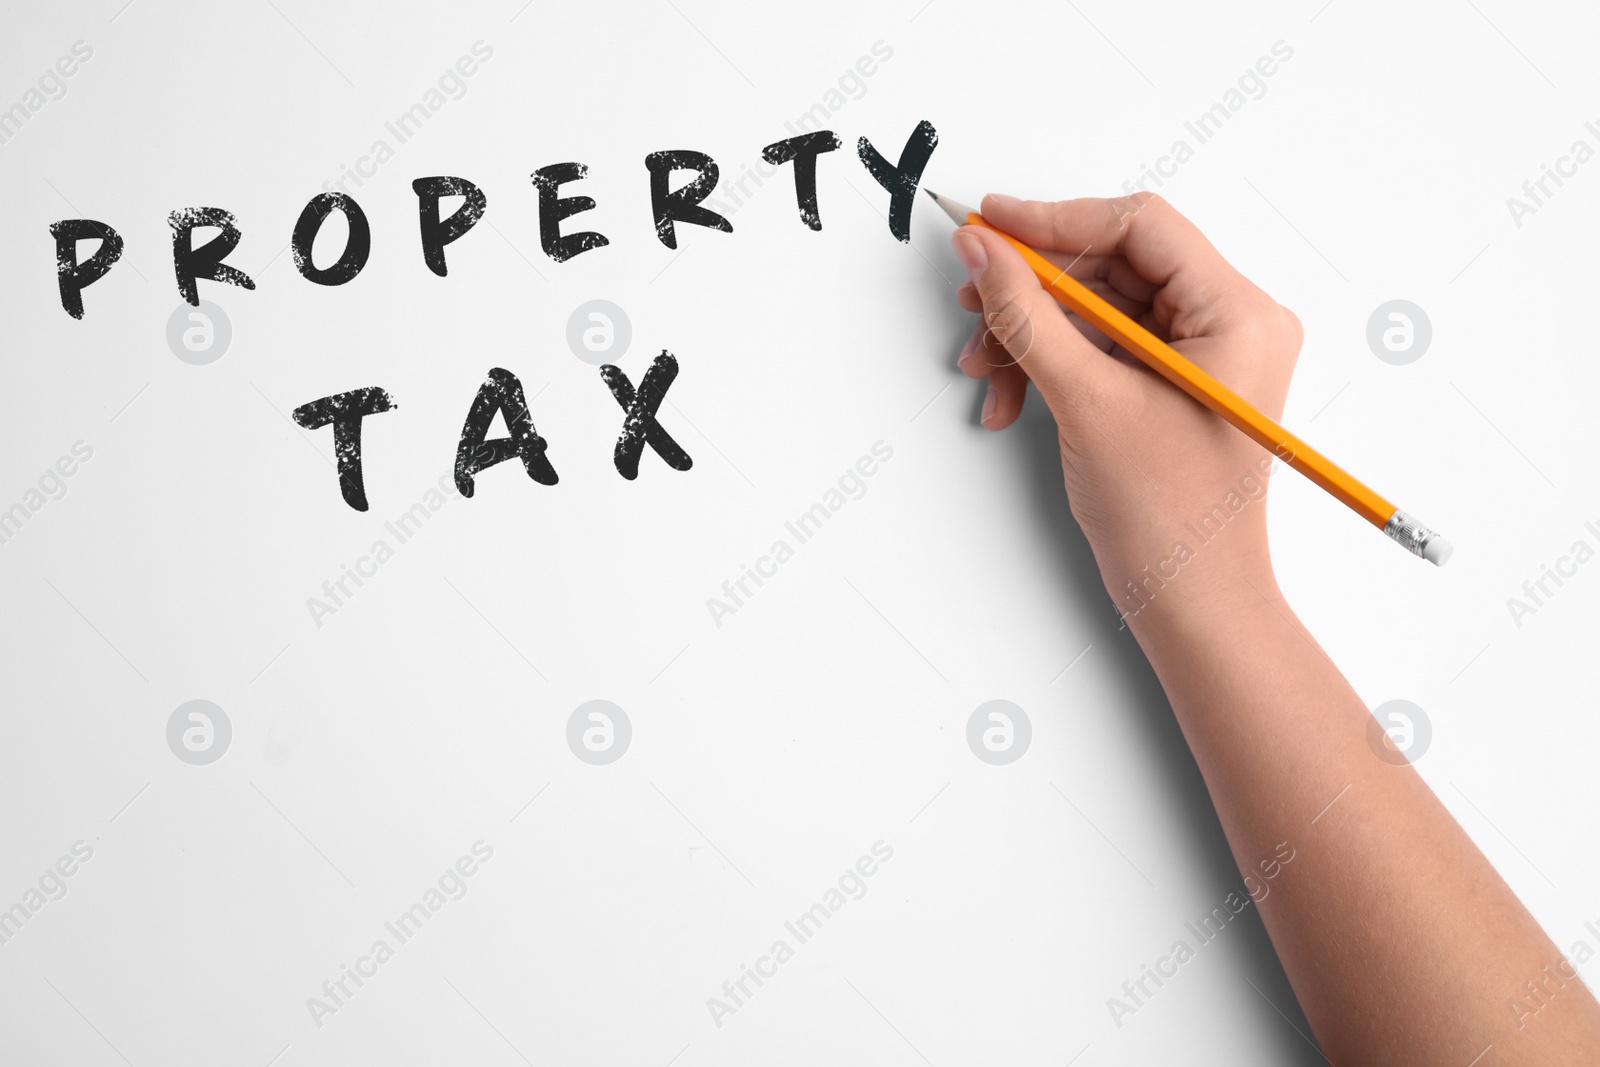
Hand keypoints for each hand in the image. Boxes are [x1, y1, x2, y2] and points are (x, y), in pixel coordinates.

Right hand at [950, 193, 1302, 618]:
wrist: (1191, 602)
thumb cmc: (1170, 518)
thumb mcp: (1088, 401)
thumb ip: (1028, 313)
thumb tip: (983, 248)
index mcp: (1239, 314)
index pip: (1140, 226)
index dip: (1056, 219)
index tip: (989, 223)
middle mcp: (1230, 323)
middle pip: (1114, 264)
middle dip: (1035, 288)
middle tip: (974, 299)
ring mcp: (1201, 354)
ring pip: (1098, 307)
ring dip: (1032, 331)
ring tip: (985, 367)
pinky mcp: (1172, 383)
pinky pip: (1101, 346)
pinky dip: (1050, 363)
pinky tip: (1009, 397)